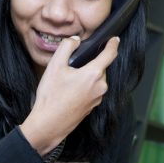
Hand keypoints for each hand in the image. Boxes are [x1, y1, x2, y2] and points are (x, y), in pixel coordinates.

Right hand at [20, 36, 119, 155]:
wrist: (49, 123)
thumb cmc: (52, 96)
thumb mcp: (55, 65)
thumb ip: (66, 47)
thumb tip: (75, 40)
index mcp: (93, 74)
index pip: (109, 55)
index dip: (112, 44)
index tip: (114, 39)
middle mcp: (100, 87)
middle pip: (101, 67)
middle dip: (91, 62)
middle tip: (74, 64)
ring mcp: (97, 98)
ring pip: (96, 79)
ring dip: (87, 75)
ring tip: (69, 79)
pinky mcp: (92, 106)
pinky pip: (93, 90)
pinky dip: (85, 86)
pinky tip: (70, 90)